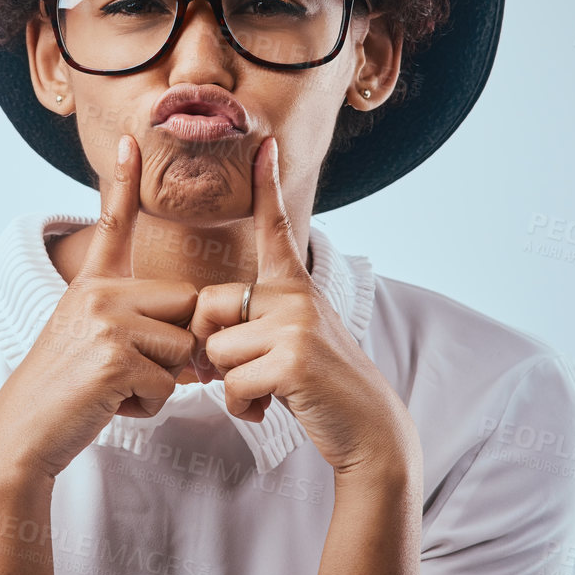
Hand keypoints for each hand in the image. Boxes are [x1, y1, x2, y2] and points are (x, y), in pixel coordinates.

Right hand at [0, 134, 198, 483]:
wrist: (23, 431)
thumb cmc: (67, 392)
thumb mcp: (96, 343)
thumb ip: (140, 330)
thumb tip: (197, 345)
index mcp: (92, 284)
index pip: (112, 225)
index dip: (123, 182)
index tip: (129, 139)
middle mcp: (98, 293)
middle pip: (184, 303)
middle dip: (177, 346)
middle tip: (133, 370)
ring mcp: (105, 322)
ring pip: (182, 348)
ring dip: (161, 383)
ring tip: (115, 389)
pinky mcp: (113, 356)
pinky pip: (168, 385)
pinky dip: (149, 406)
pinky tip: (110, 404)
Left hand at [192, 137, 418, 479]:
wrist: (369, 428)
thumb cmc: (320, 387)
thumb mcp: (293, 341)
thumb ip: (256, 324)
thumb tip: (204, 333)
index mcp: (296, 287)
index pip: (276, 229)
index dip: (267, 186)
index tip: (264, 145)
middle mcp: (296, 297)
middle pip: (211, 306)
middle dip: (212, 347)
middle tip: (245, 372)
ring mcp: (297, 326)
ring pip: (217, 350)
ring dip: (230, 384)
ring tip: (266, 392)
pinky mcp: (294, 360)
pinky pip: (232, 382)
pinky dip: (242, 406)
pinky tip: (268, 409)